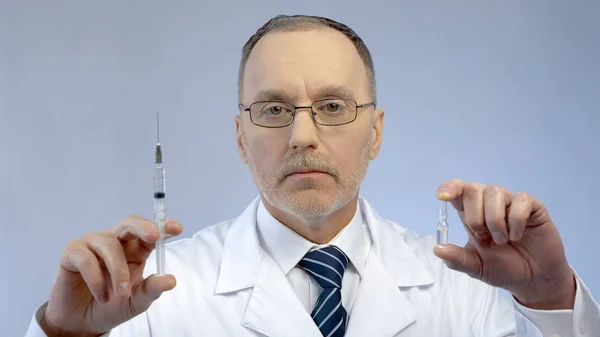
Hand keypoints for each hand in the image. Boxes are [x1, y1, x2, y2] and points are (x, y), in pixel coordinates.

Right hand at [40, 216, 182, 336]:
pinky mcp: (72, 253)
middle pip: (129, 223)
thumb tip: (171, 280)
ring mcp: (93, 244)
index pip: (150, 233)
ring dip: (117, 270)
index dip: (163, 227)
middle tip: (154, 236)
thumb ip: (151, 290)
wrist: (82, 322)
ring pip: (109, 244)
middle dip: (142, 227)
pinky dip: (96, 279)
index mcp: (135, 249)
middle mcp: (115, 242)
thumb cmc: (112, 305)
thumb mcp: (136, 301)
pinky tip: (102, 295)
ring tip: (120, 294)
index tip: (177, 229)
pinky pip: (86, 258)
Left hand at [432, 179, 575, 309]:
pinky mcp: (533, 208)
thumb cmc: (503, 269)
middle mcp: (489, 205)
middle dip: (474, 215)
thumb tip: (437, 249)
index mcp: (472, 214)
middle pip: (473, 188)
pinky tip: (517, 235)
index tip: (443, 197)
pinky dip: (516, 220)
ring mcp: (511, 204)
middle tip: (483, 236)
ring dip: (494, 219)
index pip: (457, 190)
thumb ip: (457, 259)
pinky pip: (521, 200)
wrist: (533, 281)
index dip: (449, 189)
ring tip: (502, 240)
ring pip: (494, 191)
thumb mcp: (475, 267)